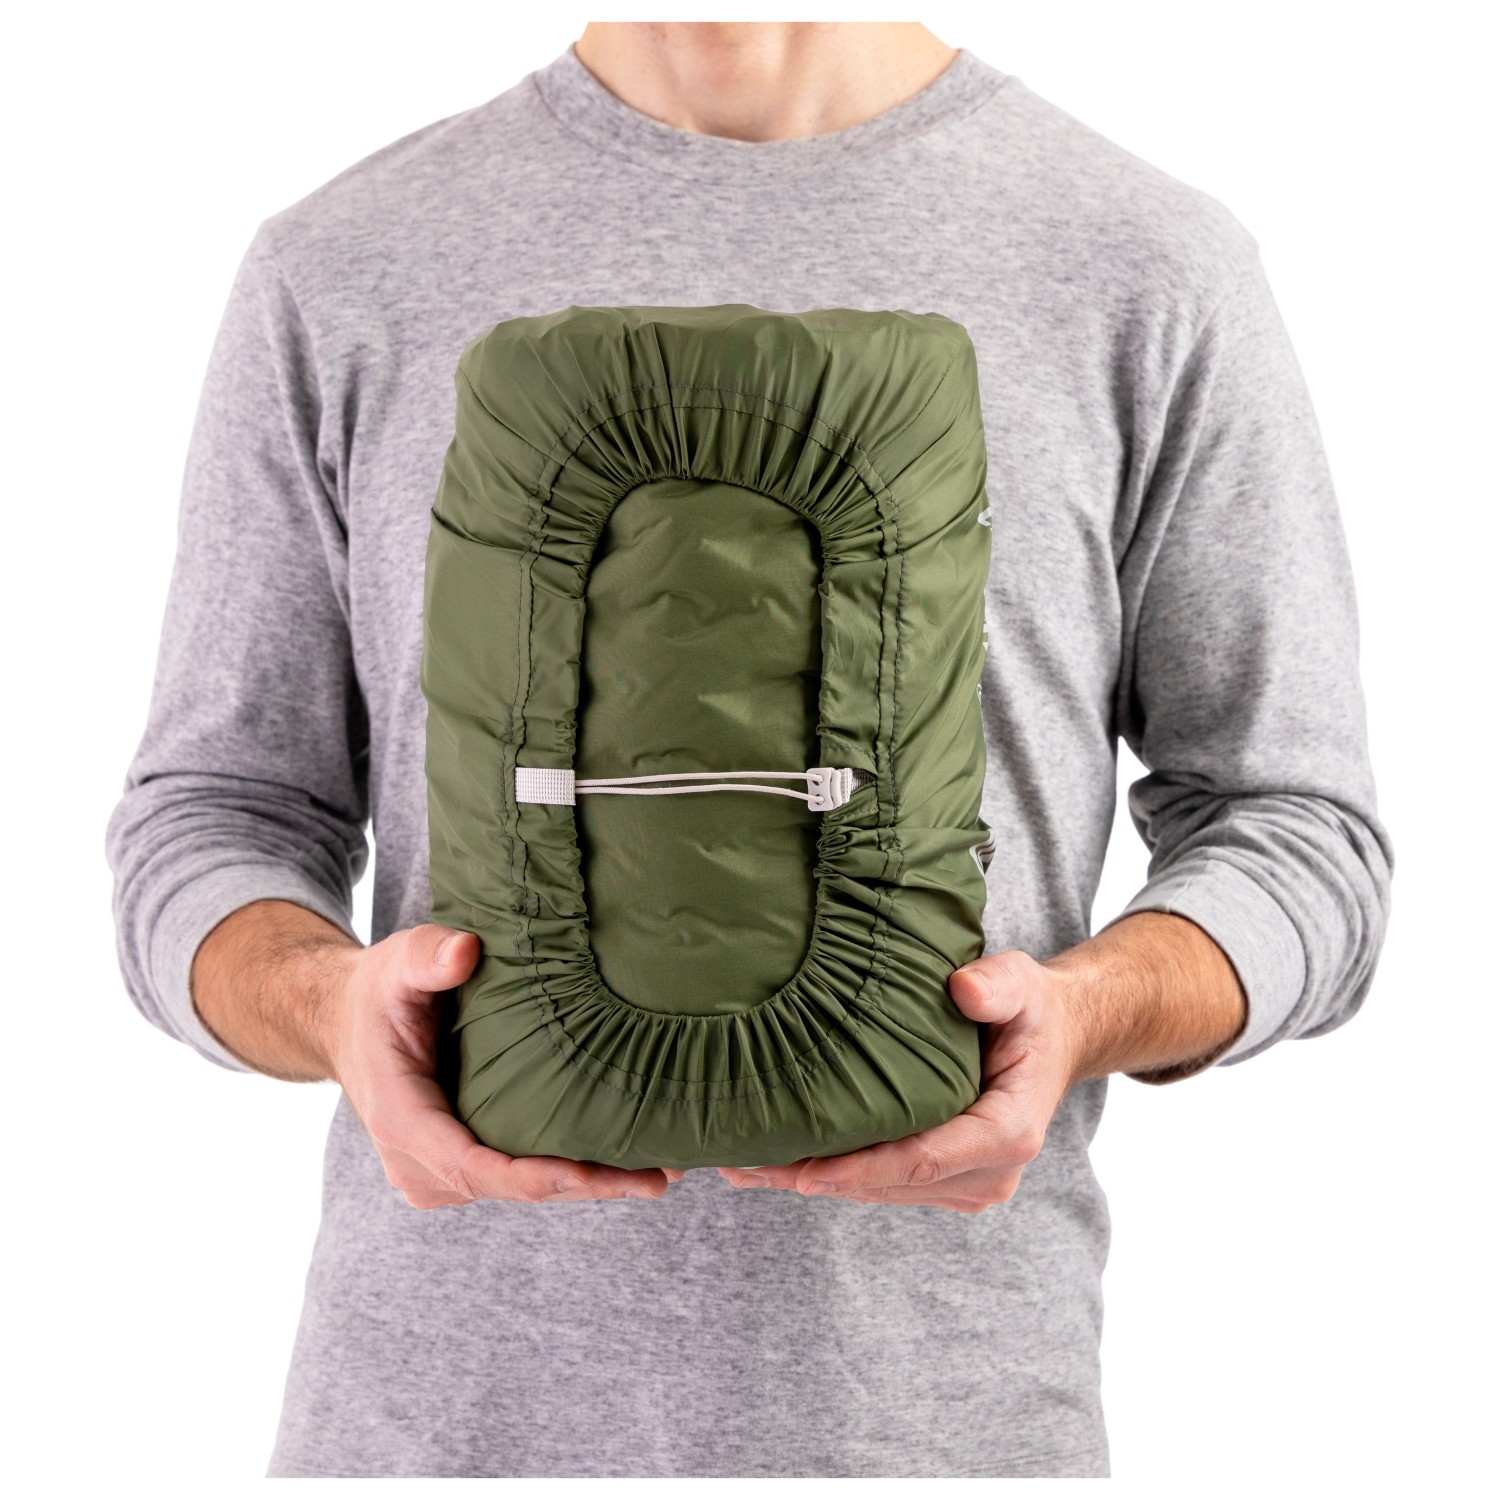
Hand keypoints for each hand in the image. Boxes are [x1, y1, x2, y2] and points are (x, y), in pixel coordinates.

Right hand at [192, 901, 681, 1209]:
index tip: (589, 1172)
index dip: (533, 1176)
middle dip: (585, 1186)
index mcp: (404, 1121)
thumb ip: (427, 956)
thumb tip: (466, 951)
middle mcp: (421, 1164)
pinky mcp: (462, 1170)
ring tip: (658, 1172)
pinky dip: (569, 1173)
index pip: (474, 1165)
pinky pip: (519, 1179)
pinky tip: (625, 1161)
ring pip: (522, 1190)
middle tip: (657, 1178)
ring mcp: (441, 1174)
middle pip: (513, 1188)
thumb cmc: (378, 993)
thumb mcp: (396, 964)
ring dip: (587, 1184)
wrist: (349, 1024)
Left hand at [717, 950, 1073, 1211]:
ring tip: (743, 1167)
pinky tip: (780, 1164)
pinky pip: (885, 1183)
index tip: (803, 1173)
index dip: (860, 1170)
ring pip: (881, 1189)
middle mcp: (989, 1171)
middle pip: (890, 1183)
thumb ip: (998, 985)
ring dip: (814, 1181)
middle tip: (743, 1166)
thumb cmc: (1031, 1009)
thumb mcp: (1022, 984)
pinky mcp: (949, 1181)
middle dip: (817, 1178)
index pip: (922, 1158)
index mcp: (1007, 1132)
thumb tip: (964, 990)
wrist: (1054, 1038)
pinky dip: (836, 1174)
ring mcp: (968, 1183)